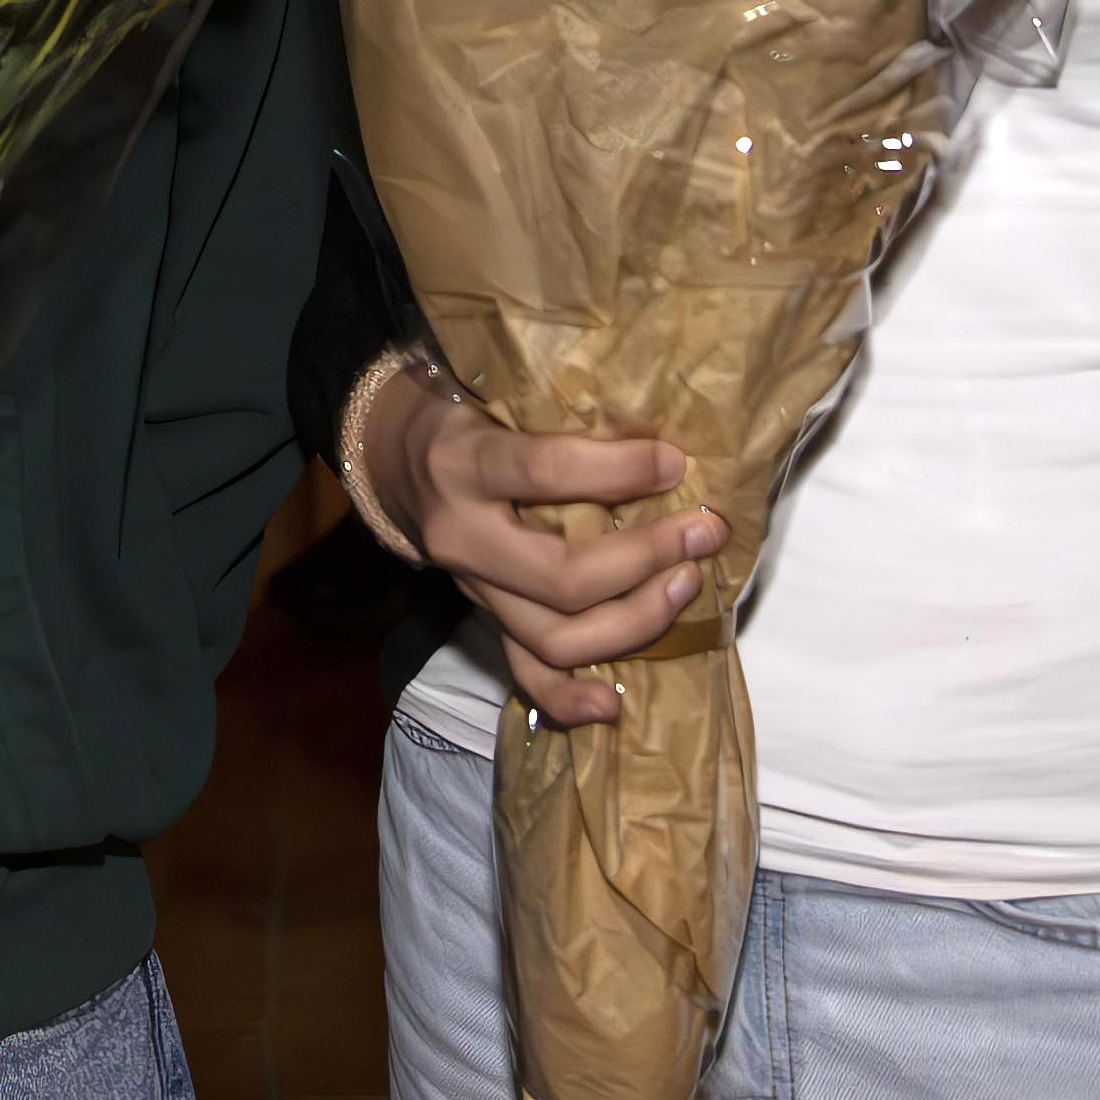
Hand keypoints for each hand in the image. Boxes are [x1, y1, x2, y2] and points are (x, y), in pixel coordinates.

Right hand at [361, 365, 715, 732]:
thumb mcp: (498, 395)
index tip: (676, 464)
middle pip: (561, 575)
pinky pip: (525, 674)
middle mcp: (462, 537)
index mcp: (463, 464)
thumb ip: (562, 416)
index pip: (545, 472)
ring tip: (687, 584)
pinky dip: (569, 699)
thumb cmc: (466, 415)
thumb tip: (660, 434)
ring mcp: (472, 591)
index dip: (619, 471)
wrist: (395, 461)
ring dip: (634, 620)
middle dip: (646, 558)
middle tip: (704, 532)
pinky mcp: (484, 621)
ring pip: (554, 637)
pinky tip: (615, 704)